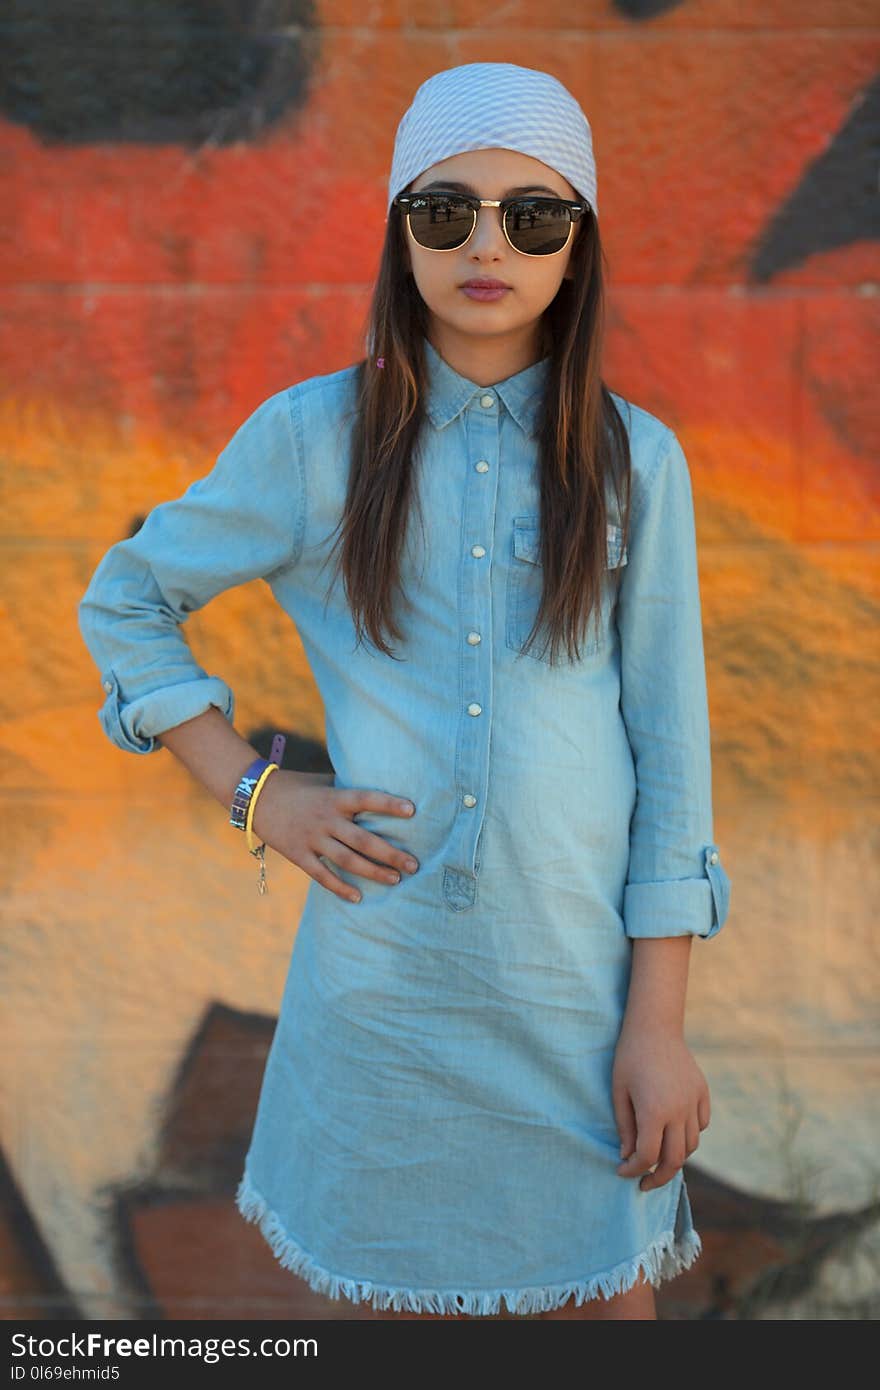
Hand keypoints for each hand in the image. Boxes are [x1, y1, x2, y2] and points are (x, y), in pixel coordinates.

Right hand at [250, 769, 418, 903]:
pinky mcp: (299, 855)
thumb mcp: (323, 781)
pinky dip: (340, 888)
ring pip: (348, 861)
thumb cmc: (297, 786)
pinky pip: (322, 875)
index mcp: (334, 798)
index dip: (388, 804)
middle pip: (363, 840)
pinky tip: (358, 897)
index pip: (366, 799)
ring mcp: (312, 839)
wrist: (256, 797)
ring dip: (373, 872)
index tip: (413, 810)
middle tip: (415, 865)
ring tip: (395, 880)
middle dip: (391, 854)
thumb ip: (347, 790)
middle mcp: (325, 819)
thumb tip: (378, 792)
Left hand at [611, 1024, 710, 1191]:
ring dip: (675, 1157)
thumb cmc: (629, 1057)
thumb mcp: (619, 1092)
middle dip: (658, 1178)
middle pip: (674, 1160)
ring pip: (691, 1145)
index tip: (622, 1170)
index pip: (648, 1157)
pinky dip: (689, 1135)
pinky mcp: (703, 1092)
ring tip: (659, 1159)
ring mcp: (694, 1102)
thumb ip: (625, 1127)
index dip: (634, 1170)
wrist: (655, 1026)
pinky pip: (701, 1124)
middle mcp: (679, 1111)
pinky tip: (675, 1133)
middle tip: (644, 1183)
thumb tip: (628, 1157)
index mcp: (654, 1112)